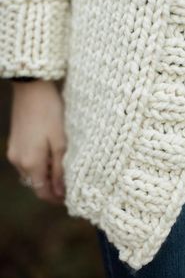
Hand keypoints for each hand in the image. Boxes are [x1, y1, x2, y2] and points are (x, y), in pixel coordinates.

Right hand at [6, 80, 66, 203]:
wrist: (32, 88)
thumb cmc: (50, 113)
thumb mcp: (60, 142)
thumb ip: (59, 169)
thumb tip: (60, 191)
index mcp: (31, 163)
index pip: (42, 191)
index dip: (55, 198)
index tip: (69, 197)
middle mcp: (18, 161)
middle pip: (35, 183)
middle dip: (51, 186)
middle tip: (69, 182)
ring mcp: (14, 151)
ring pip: (30, 172)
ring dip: (45, 174)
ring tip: (62, 168)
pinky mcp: (14, 142)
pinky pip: (26, 161)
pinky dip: (38, 164)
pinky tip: (50, 155)